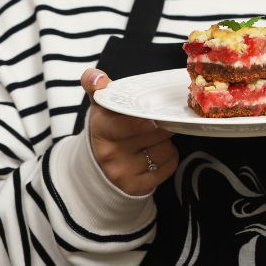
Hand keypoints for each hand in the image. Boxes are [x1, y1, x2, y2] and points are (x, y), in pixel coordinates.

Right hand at [83, 68, 177, 195]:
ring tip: (152, 140)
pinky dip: (169, 158)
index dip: (141, 122)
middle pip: (154, 132)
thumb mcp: (100, 105)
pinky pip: (169, 165)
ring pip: (164, 149)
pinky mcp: (136, 188)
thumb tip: (97, 77)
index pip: (124, 124)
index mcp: (101, 128)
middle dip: (162, 124)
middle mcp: (109, 153)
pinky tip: (155, 155)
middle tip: (157, 121)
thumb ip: (96, 84)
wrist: (98, 166)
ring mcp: (122, 173)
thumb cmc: (108, 127)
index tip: (151, 120)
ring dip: (166, 142)